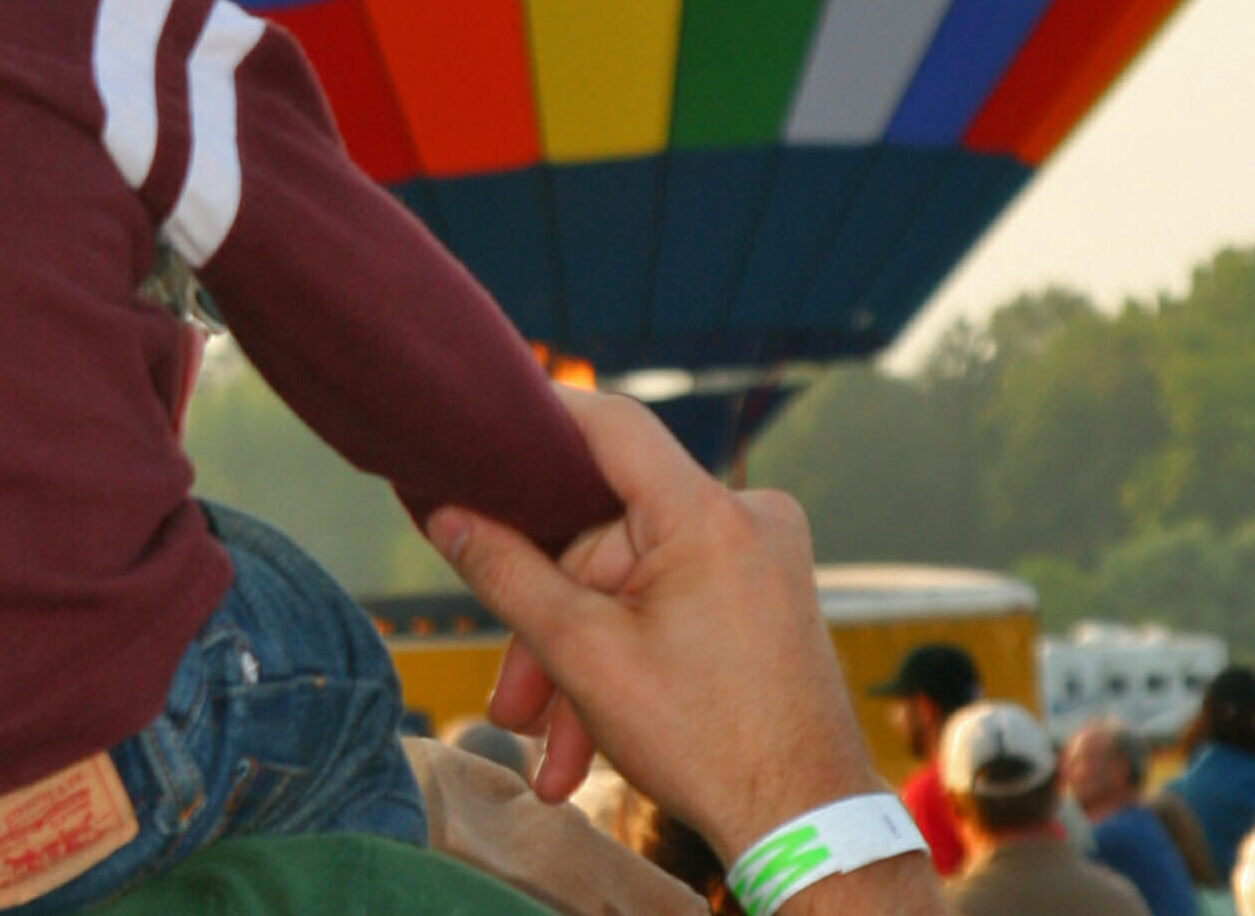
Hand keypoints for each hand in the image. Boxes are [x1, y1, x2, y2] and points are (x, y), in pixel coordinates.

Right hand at [427, 385, 876, 866]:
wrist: (809, 832)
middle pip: (608, 531)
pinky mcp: (763, 593)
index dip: (541, 422)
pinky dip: (630, 654)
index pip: (610, 424)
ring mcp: (761, 556)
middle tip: (510, 696)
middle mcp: (746, 516)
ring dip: (583, 656)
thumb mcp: (584, 656)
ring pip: (634, 579)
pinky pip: (672, 598)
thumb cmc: (708, 746)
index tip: (483, 438)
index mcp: (708, 512)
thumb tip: (445, 514)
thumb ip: (506, 572)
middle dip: (551, 614)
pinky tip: (590, 738)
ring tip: (548, 745)